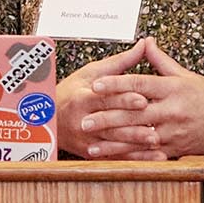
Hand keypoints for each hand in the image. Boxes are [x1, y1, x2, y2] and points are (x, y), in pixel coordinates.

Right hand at [54, 42, 158, 159]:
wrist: (48, 118)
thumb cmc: (72, 92)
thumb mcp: (92, 72)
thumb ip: (120, 61)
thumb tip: (144, 44)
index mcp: (83, 98)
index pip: (105, 99)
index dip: (124, 99)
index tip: (142, 99)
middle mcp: (83, 120)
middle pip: (111, 123)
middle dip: (133, 126)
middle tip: (155, 127)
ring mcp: (86, 139)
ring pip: (114, 143)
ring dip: (136, 144)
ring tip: (156, 142)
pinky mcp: (91, 152)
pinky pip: (115, 157)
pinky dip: (134, 158)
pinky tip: (151, 156)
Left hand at [83, 37, 203, 161]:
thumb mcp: (187, 75)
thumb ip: (161, 61)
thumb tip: (145, 41)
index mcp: (173, 88)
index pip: (139, 83)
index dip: (116, 84)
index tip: (95, 85)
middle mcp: (172, 110)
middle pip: (134, 113)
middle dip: (107, 117)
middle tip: (84, 119)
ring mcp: (173, 131)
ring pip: (138, 137)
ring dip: (112, 141)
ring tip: (90, 142)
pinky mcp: (176, 148)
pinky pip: (148, 153)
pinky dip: (129, 156)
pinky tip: (113, 158)